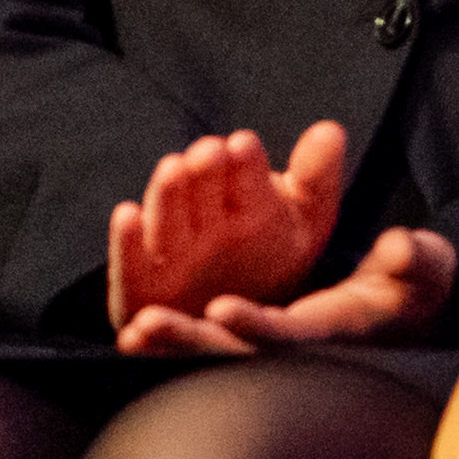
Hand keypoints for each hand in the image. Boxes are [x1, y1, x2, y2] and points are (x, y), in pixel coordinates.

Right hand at [107, 122, 351, 324]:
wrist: (232, 329)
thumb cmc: (267, 267)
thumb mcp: (305, 227)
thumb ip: (316, 181)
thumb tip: (331, 129)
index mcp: (242, 199)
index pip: (243, 173)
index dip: (244, 162)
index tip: (245, 147)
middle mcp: (202, 220)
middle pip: (200, 189)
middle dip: (204, 170)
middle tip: (210, 152)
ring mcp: (168, 251)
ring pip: (166, 218)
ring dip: (167, 194)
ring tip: (174, 170)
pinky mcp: (139, 287)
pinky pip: (131, 264)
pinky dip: (126, 242)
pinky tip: (127, 215)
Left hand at [115, 226, 458, 355]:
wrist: (396, 319)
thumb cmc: (410, 292)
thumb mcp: (423, 273)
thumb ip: (415, 261)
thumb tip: (399, 246)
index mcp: (330, 337)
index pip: (288, 338)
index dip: (257, 326)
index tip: (221, 308)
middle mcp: (292, 357)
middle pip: (234, 358)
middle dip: (190, 344)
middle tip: (145, 326)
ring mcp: (267, 358)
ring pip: (210, 358)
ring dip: (169, 346)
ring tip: (131, 332)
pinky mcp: (249, 350)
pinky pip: (202, 349)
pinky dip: (169, 344)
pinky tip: (131, 334)